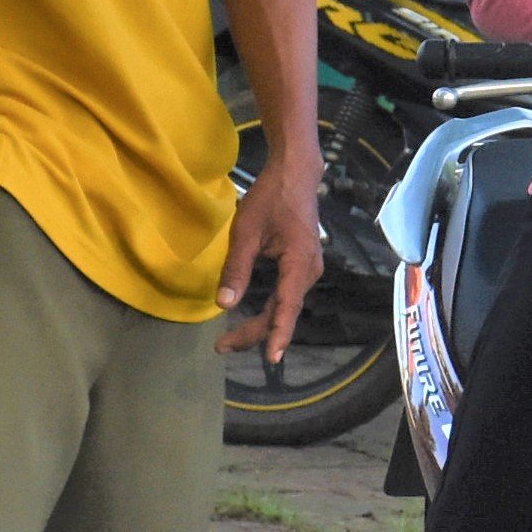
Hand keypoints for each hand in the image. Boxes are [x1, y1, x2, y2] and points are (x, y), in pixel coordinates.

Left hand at [216, 144, 324, 360]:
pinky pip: (287, 294)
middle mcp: (309, 270)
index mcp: (298, 263)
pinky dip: (271, 309)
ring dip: (262, 323)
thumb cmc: (271, 198)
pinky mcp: (303, 263)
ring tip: (232, 338)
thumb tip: (223, 305)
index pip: (287, 307)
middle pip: (283, 311)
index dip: (277, 334)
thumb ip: (236, 270)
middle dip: (255, 332)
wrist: (296, 173)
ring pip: (285, 305)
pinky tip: (256, 316)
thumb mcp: (247, 232)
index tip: (271, 359)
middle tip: (222, 346)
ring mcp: (308, 267)